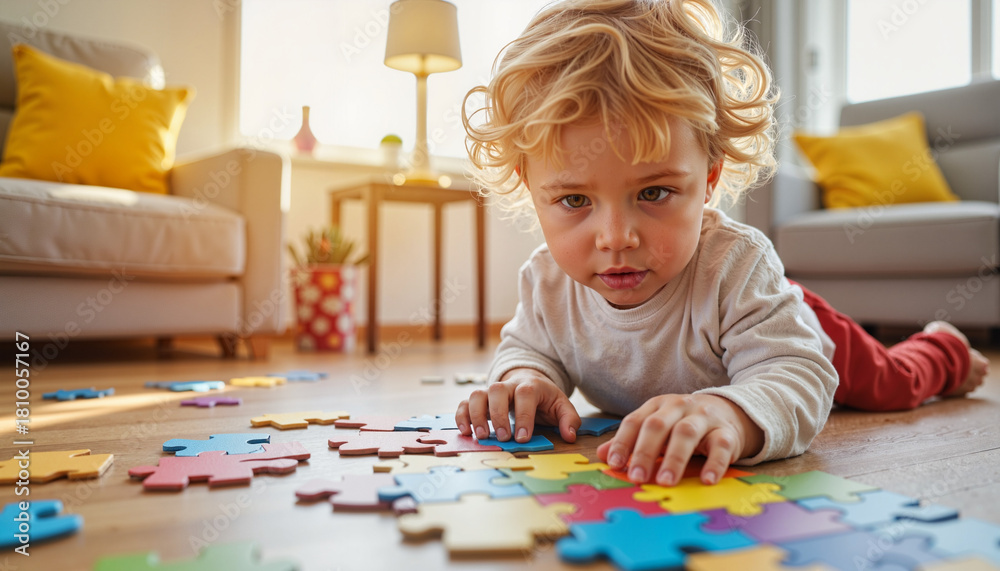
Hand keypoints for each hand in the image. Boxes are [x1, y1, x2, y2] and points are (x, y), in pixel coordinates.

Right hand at [455, 368, 580, 442]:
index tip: (523, 437)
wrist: (528, 381)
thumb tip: (570, 435)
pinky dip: (462, 416)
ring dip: (477, 415)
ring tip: (482, 436)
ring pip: (477, 394)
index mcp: (530, 386)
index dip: (523, 415)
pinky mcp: (480, 400)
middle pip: (497, 390)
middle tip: (503, 437)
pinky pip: (464, 403)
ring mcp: (491, 392)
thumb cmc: (544, 398)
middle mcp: (508, 386)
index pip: (525, 395)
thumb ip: (569, 419)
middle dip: (498, 415)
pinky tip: (466, 431)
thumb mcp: (561, 405)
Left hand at [596, 394, 763, 485]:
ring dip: (674, 459)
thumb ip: (631, 441)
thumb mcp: (657, 428)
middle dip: (645, 452)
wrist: (728, 411)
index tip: (614, 465)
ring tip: (666, 482)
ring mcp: (704, 418)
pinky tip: (707, 480)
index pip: (635, 421)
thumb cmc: (684, 423)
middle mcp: (679, 407)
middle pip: (658, 426)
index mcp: (657, 406)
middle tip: (636, 477)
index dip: (623, 442)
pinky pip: (721, 446)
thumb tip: (602, 455)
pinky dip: (714, 464)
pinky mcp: (727, 432)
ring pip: (687, 433)